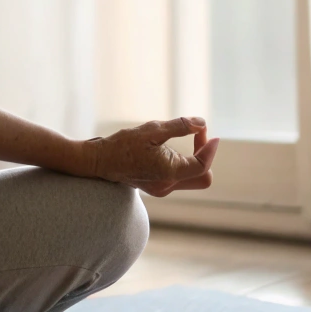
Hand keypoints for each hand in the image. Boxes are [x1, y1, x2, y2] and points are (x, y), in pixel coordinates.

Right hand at [86, 117, 219, 197]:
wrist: (99, 161)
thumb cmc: (123, 144)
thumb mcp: (152, 130)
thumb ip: (180, 126)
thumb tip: (202, 123)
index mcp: (170, 172)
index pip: (203, 165)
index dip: (210, 149)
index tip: (210, 134)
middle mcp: (169, 185)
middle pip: (204, 178)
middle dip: (205, 157)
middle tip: (197, 136)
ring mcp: (163, 188)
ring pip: (193, 178)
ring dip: (194, 158)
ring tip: (183, 138)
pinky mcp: (157, 187)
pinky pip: (180, 177)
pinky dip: (182, 163)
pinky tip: (168, 148)